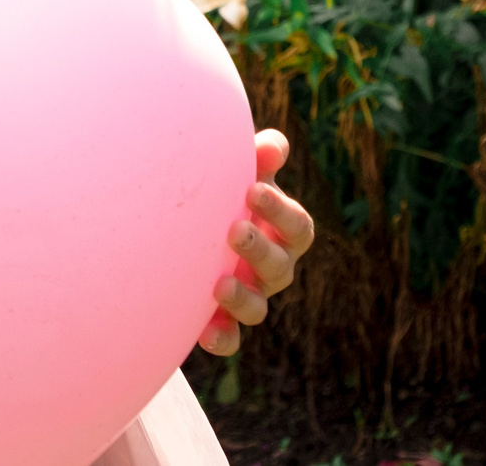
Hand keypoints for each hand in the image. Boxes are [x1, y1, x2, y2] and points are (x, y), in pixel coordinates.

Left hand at [198, 128, 312, 355]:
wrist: (187, 231)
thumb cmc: (224, 194)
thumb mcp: (239, 172)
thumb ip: (258, 157)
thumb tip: (274, 145)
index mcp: (282, 232)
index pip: (297, 226)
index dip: (280, 211)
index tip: (252, 189)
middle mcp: (273, 268)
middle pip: (280, 267)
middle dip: (260, 249)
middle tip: (233, 230)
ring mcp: (251, 296)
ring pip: (259, 309)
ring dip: (243, 297)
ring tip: (218, 284)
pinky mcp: (224, 321)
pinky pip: (231, 339)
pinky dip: (223, 338)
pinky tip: (205, 332)